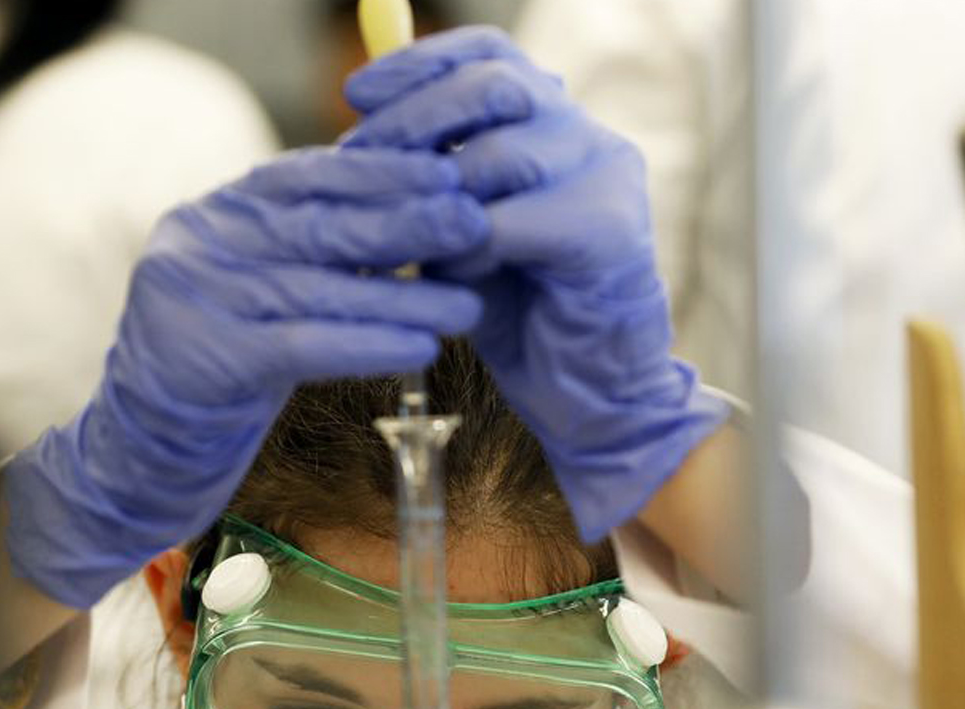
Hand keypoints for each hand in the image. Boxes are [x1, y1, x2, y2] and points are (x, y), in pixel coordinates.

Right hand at [5, 148, 488, 607]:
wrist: (141, 452)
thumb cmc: (222, 369)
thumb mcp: (264, 291)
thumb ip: (316, 249)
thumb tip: (416, 209)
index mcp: (217, 213)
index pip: (309, 175)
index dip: (384, 173)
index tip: (452, 174)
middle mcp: (198, 241)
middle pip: (318, 224)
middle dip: (405, 222)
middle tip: (474, 225)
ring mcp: (195, 296)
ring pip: (319, 287)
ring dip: (403, 295)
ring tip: (467, 304)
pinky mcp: (205, 358)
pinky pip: (303, 345)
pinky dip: (367, 344)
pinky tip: (419, 347)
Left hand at [344, 28, 728, 540]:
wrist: (588, 396)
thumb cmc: (522, 312)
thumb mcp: (461, 230)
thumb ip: (432, 181)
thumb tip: (358, 141)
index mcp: (553, 124)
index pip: (488, 55)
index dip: (419, 64)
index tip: (357, 94)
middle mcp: (587, 137)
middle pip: (495, 85)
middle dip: (415, 120)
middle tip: (360, 158)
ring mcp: (606, 180)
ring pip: (501, 156)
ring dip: (437, 199)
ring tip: (408, 242)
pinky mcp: (607, 232)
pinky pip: (511, 222)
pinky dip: (469, 250)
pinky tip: (456, 277)